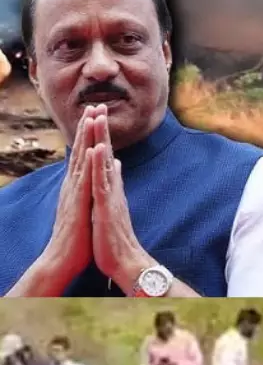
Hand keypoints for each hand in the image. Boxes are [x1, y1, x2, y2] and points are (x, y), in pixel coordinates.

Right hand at [37, 105, 105, 284]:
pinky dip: (89, 164)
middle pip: (80, 151)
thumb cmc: (77, 238)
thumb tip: (94, 183)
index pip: (84, 157)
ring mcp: (74, 193)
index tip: (96, 116)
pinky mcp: (78, 204)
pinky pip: (84, 180)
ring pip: (81, 160)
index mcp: (77, 187)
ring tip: (92, 117)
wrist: (63, 259)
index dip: (89, 136)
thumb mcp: (86, 211)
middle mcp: (72, 185)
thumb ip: (89, 195)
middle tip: (94, 105)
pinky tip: (93, 149)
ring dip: (87, 138)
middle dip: (88, 128)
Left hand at [88, 116, 153, 290]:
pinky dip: (100, 164)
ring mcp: (111, 196)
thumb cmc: (117, 239)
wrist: (127, 262)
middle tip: (98, 104)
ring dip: (102, 138)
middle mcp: (112, 188)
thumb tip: (116, 166)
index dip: (100, 136)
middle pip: (105, 153)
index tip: (96, 115)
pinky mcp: (107, 205)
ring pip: (105, 162)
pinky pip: (103, 181)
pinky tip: (99, 148)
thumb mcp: (113, 207)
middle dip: (101, 129)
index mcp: (110, 189)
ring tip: (98, 116)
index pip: (104, 158)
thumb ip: (115, 184)